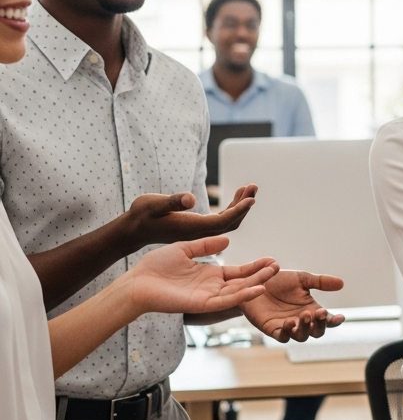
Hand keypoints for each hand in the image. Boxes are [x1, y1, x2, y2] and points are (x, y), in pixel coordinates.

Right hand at [125, 185, 257, 249]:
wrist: (133, 229)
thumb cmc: (141, 215)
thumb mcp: (153, 205)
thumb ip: (172, 202)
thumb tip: (191, 199)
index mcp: (191, 228)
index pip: (223, 222)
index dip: (239, 210)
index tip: (251, 198)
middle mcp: (198, 233)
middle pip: (230, 223)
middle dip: (244, 206)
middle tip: (253, 187)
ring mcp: (198, 232)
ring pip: (227, 222)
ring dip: (240, 205)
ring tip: (249, 187)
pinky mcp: (197, 227)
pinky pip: (221, 220)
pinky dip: (232, 208)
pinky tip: (236, 196)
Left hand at [127, 236, 277, 315]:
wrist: (137, 281)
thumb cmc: (156, 267)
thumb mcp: (185, 249)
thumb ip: (206, 246)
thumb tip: (227, 240)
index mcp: (209, 275)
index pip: (238, 272)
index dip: (254, 267)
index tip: (271, 260)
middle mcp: (212, 287)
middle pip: (242, 282)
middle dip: (260, 275)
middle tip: (278, 267)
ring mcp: (208, 297)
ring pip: (238, 292)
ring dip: (256, 284)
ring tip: (273, 275)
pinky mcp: (201, 304)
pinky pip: (226, 301)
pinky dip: (243, 295)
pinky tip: (257, 288)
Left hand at [240, 270, 344, 341]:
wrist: (255, 281)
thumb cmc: (279, 280)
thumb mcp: (302, 278)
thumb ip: (320, 282)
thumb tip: (342, 283)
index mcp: (311, 308)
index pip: (326, 319)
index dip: (334, 320)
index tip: (340, 317)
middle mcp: (301, 320)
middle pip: (317, 332)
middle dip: (320, 325)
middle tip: (319, 313)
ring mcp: (287, 326)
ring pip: (301, 336)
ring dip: (305, 328)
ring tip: (304, 315)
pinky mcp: (272, 329)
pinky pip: (282, 336)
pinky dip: (287, 332)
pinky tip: (289, 322)